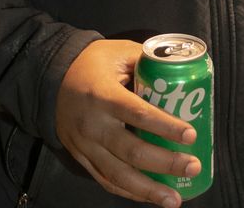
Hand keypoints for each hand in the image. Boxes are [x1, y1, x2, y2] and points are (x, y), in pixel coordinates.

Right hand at [53, 39, 201, 206]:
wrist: (51, 79)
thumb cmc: (91, 64)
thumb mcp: (117, 52)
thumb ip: (146, 61)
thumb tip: (179, 71)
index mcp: (103, 95)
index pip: (138, 115)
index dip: (165, 127)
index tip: (191, 135)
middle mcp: (93, 125)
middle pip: (132, 151)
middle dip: (165, 163)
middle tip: (192, 167)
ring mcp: (85, 145)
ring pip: (118, 174)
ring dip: (149, 190)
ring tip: (175, 200)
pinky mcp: (81, 157)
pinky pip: (106, 180)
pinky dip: (129, 192)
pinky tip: (150, 198)